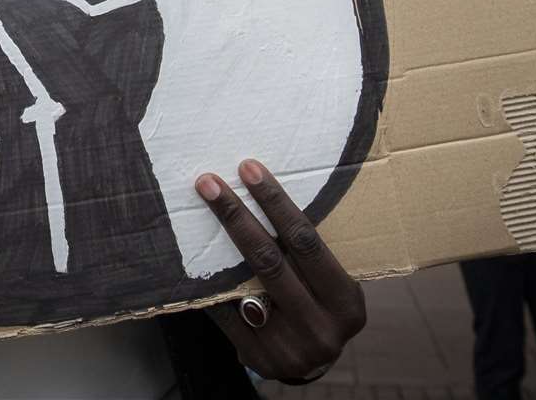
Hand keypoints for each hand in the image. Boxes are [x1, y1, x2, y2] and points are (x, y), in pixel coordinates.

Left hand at [196, 160, 365, 384]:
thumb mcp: (332, 283)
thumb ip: (309, 254)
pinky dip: (209, 284)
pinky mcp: (259, 359)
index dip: (276, 202)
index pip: (306, 241)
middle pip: (270, 259)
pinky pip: (225, 313)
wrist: (315, 365)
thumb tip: (261, 190)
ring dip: (216, 245)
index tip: (249, 169)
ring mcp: (289, 349)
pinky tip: (190, 258)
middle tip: (209, 183)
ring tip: (195, 214)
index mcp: (345, 302)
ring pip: (244, 285)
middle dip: (236, 216)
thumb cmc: (322, 306)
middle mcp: (321, 328)